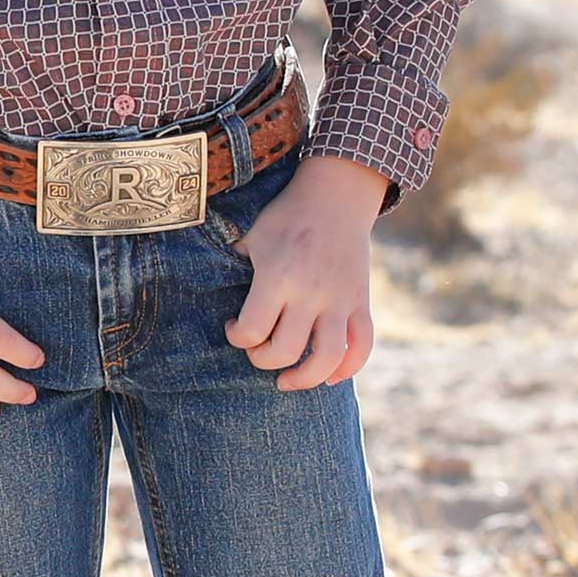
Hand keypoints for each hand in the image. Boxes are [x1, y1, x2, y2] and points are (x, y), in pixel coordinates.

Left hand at [223, 172, 376, 389]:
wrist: (336, 194)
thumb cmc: (287, 215)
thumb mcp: (253, 235)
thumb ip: (236, 265)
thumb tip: (215, 288)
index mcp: (278, 276)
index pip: (253, 330)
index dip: (237, 337)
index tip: (233, 327)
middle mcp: (310, 292)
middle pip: (286, 351)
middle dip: (263, 360)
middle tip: (257, 350)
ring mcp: (340, 299)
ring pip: (328, 358)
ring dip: (305, 378)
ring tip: (287, 381)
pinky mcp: (361, 300)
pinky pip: (362, 346)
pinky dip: (348, 368)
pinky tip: (329, 375)